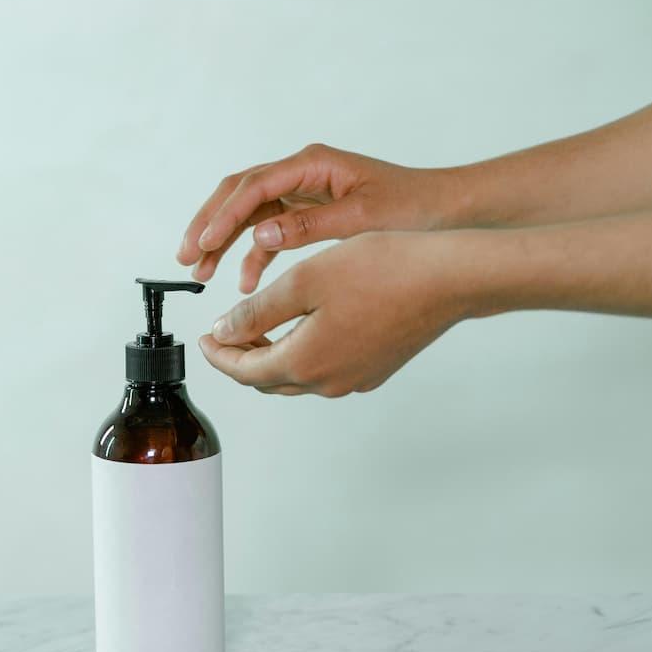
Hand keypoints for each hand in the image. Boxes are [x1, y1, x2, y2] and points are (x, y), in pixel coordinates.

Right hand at [176, 143, 449, 291]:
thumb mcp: (361, 219)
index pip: (254, 187)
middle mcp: (304, 172)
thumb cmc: (414, 208)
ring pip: (250, 214)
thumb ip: (309, 227)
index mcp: (313, 164)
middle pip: (241, 194)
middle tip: (186, 256)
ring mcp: (305, 191)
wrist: (447, 211)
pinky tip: (247, 281)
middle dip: (210, 224)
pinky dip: (256, 255)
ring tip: (202, 272)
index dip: (224, 216)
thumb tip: (260, 236)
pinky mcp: (311, 212)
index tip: (202, 243)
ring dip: (225, 242)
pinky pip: (272, 231)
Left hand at [197, 231, 494, 396]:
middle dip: (240, 357)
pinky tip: (305, 324)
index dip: (217, 353)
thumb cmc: (381, 269)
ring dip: (271, 355)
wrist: (447, 278)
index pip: (243, 370)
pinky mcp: (375, 368)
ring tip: (259, 325)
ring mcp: (355, 378)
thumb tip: (224, 333)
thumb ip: (257, 313)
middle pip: (268, 379)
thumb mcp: (303, 282)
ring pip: (297, 376)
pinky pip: (325, 369)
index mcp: (305, 362)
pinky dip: (302, 353)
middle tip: (225, 332)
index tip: (203, 337)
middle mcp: (329, 382)